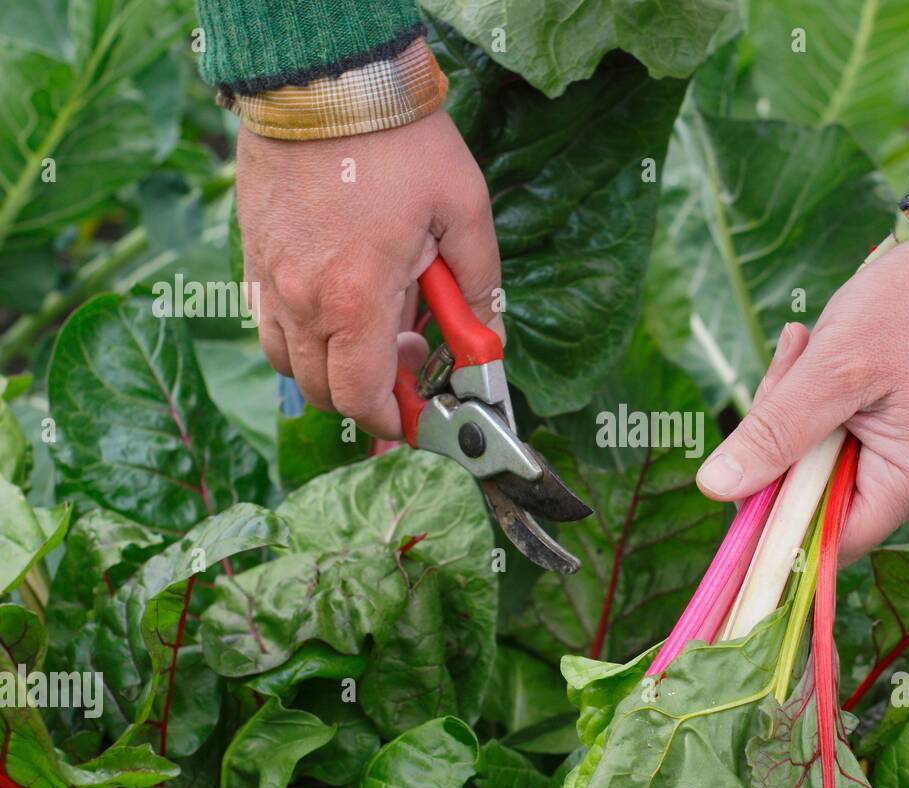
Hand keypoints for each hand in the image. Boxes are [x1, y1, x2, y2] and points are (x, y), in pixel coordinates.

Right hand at [236, 110, 500, 439]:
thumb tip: (488, 339)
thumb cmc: (400, 141)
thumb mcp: (463, 211)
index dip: (393, 422)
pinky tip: (337, 308)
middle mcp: (301, 299)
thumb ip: (480, 287)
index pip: (362, 397)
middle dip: (368, 399)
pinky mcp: (253, 254)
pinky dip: (301, 336)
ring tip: (375, 336)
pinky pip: (267, 322)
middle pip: (322, 391)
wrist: (327, 77)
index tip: (420, 421)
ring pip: (288, 362)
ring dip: (331, 370)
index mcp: (355, 298)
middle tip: (409, 370)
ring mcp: (269, 278)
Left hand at [694, 237, 908, 562]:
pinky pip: (835, 423)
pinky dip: (813, 389)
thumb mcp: (833, 370)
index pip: (828, 537)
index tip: (738, 476)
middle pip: (816, 492)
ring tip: (801, 343)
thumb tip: (715, 487)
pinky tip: (809, 343)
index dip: (776, 517)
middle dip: (782, 439)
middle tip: (781, 375)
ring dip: (794, 403)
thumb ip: (775, 432)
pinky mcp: (895, 419)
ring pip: (817, 453)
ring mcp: (906, 447)